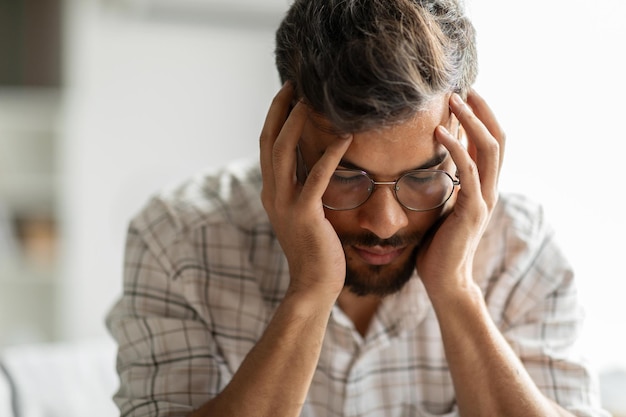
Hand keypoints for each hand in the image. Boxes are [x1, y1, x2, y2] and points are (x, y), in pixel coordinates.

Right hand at [259, 83, 352, 301]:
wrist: (312, 286)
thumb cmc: (316, 251)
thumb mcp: (303, 215)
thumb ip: (303, 190)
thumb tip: (315, 166)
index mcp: (271, 192)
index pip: (267, 145)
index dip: (275, 116)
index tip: (289, 93)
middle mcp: (272, 194)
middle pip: (269, 140)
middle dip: (280, 109)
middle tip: (295, 83)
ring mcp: (284, 204)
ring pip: (283, 151)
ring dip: (296, 122)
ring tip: (312, 99)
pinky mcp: (304, 215)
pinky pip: (316, 177)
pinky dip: (330, 155)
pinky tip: (346, 137)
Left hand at [416, 90, 505, 299]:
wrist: (443, 280)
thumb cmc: (438, 246)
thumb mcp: (444, 208)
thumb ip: (447, 187)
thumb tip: (434, 166)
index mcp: (483, 188)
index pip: (490, 144)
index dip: (482, 118)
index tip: (465, 96)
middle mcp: (489, 190)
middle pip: (498, 139)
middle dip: (483, 110)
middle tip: (464, 86)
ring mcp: (484, 200)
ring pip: (489, 149)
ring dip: (472, 120)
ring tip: (452, 99)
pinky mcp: (472, 210)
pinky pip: (468, 171)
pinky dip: (455, 148)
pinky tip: (439, 132)